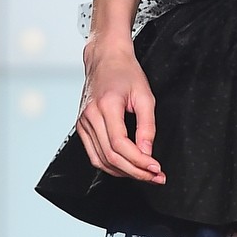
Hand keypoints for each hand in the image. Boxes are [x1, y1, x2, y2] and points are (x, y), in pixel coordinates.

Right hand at [76, 40, 165, 182]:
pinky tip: (127, 167)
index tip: (156, 168)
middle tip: (155, 177)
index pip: (120, 145)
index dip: (139, 161)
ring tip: (144, 174)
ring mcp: (82, 123)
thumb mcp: (145, 96)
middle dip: (135, 171)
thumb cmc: (125, 73)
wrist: (105, 59)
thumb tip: (147, 153)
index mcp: (105, 106)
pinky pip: (94, 155)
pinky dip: (111, 165)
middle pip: (110, 157)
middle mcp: (90, 116)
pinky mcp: (81, 127)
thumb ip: (147, 126)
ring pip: (101, 160)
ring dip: (124, 172)